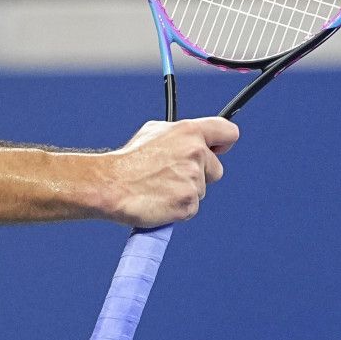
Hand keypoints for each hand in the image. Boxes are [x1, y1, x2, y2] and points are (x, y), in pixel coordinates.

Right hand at [107, 117, 238, 227]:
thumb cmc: (130, 160)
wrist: (112, 185)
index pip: (228, 132)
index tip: (219, 150)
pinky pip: (192, 208)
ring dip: (186, 191)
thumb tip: (194, 139)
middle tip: (175, 175)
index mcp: (189, 132)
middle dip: (201, 174)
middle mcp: (196, 153)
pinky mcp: (189, 204)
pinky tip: (161, 200)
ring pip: (202, 190)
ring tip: (161, 187)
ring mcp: (194, 180)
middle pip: (216, 169)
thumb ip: (181, 135)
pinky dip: (179, 208)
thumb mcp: (154, 132)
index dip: (224, 143)